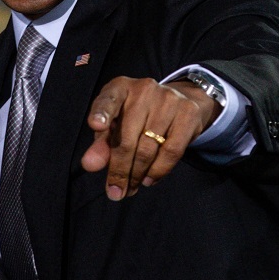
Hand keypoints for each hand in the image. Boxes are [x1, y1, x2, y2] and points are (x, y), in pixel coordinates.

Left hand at [80, 77, 220, 199]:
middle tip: (115, 191)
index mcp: (120, 88)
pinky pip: (171, 151)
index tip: (95, 125)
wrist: (180, 100)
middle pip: (127, 139)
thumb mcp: (115, 124)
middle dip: (119, 170)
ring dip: (137, 175)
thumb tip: (90, 165)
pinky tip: (149, 180)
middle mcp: (144, 89)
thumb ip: (101, 144)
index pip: (108, 99)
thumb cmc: (136, 116)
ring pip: (149, 149)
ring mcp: (168, 99)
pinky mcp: (188, 114)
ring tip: (131, 188)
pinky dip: (158, 171)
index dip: (101, 113)